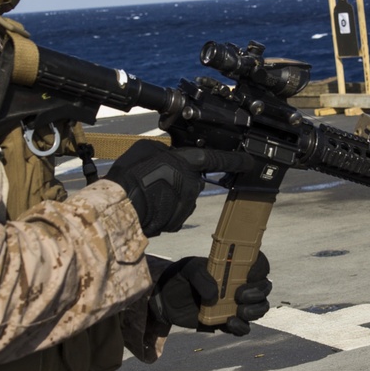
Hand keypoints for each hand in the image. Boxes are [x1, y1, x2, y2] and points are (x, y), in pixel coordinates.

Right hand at [105, 140, 252, 236]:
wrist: (121, 208)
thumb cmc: (131, 176)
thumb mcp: (146, 148)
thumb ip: (164, 150)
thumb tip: (167, 154)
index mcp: (186, 163)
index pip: (216, 159)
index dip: (234, 160)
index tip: (248, 161)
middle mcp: (191, 184)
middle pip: (192, 179)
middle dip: (179, 180)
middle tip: (156, 180)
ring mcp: (186, 205)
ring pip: (183, 196)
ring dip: (170, 195)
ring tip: (147, 194)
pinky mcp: (178, 222)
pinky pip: (175, 212)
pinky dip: (165, 209)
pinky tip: (150, 206)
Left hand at [149, 253, 271, 335]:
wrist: (166, 299)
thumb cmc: (181, 277)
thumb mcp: (188, 270)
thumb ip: (201, 277)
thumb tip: (214, 295)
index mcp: (234, 266)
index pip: (258, 263)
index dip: (260, 268)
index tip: (250, 274)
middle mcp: (240, 284)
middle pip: (264, 287)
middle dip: (258, 292)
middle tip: (240, 295)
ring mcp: (236, 304)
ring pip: (260, 308)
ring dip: (254, 311)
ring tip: (238, 311)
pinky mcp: (229, 321)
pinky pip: (245, 327)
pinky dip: (242, 327)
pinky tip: (230, 323)